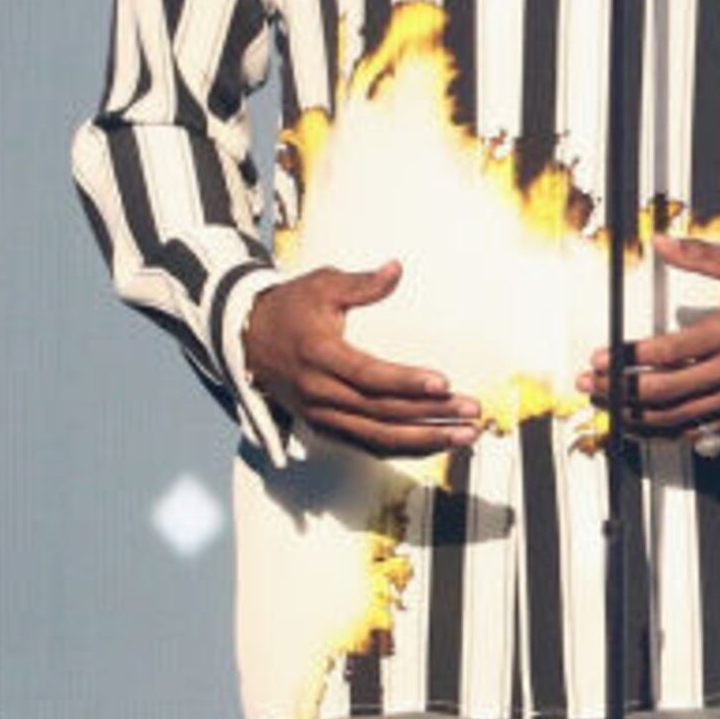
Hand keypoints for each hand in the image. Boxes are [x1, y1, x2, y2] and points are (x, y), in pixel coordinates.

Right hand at [243, 261, 483, 457]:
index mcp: (318, 355)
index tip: (443, 383)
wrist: (248, 339)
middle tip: (471, 411)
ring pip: (378, 436)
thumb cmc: (289, 310)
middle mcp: (319, 392)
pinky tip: (436, 444)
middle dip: (431, 414)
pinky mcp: (326, 427)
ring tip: (465, 435)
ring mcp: (321, 415)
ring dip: (425, 439)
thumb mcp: (322, 285)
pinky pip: (369, 444)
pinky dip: (404, 448)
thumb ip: (361, 282)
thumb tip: (395, 270)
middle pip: (382, 410)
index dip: (406, 382)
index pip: (367, 375)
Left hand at [584, 239, 719, 443]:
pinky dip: (669, 431)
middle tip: (588, 383)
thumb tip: (658, 241)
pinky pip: (703, 429)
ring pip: (680, 416)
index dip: (626, 356)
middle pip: (665, 390)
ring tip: (608, 407)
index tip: (599, 354)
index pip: (667, 352)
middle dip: (619, 389)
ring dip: (637, 415)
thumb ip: (699, 254)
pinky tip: (644, 424)